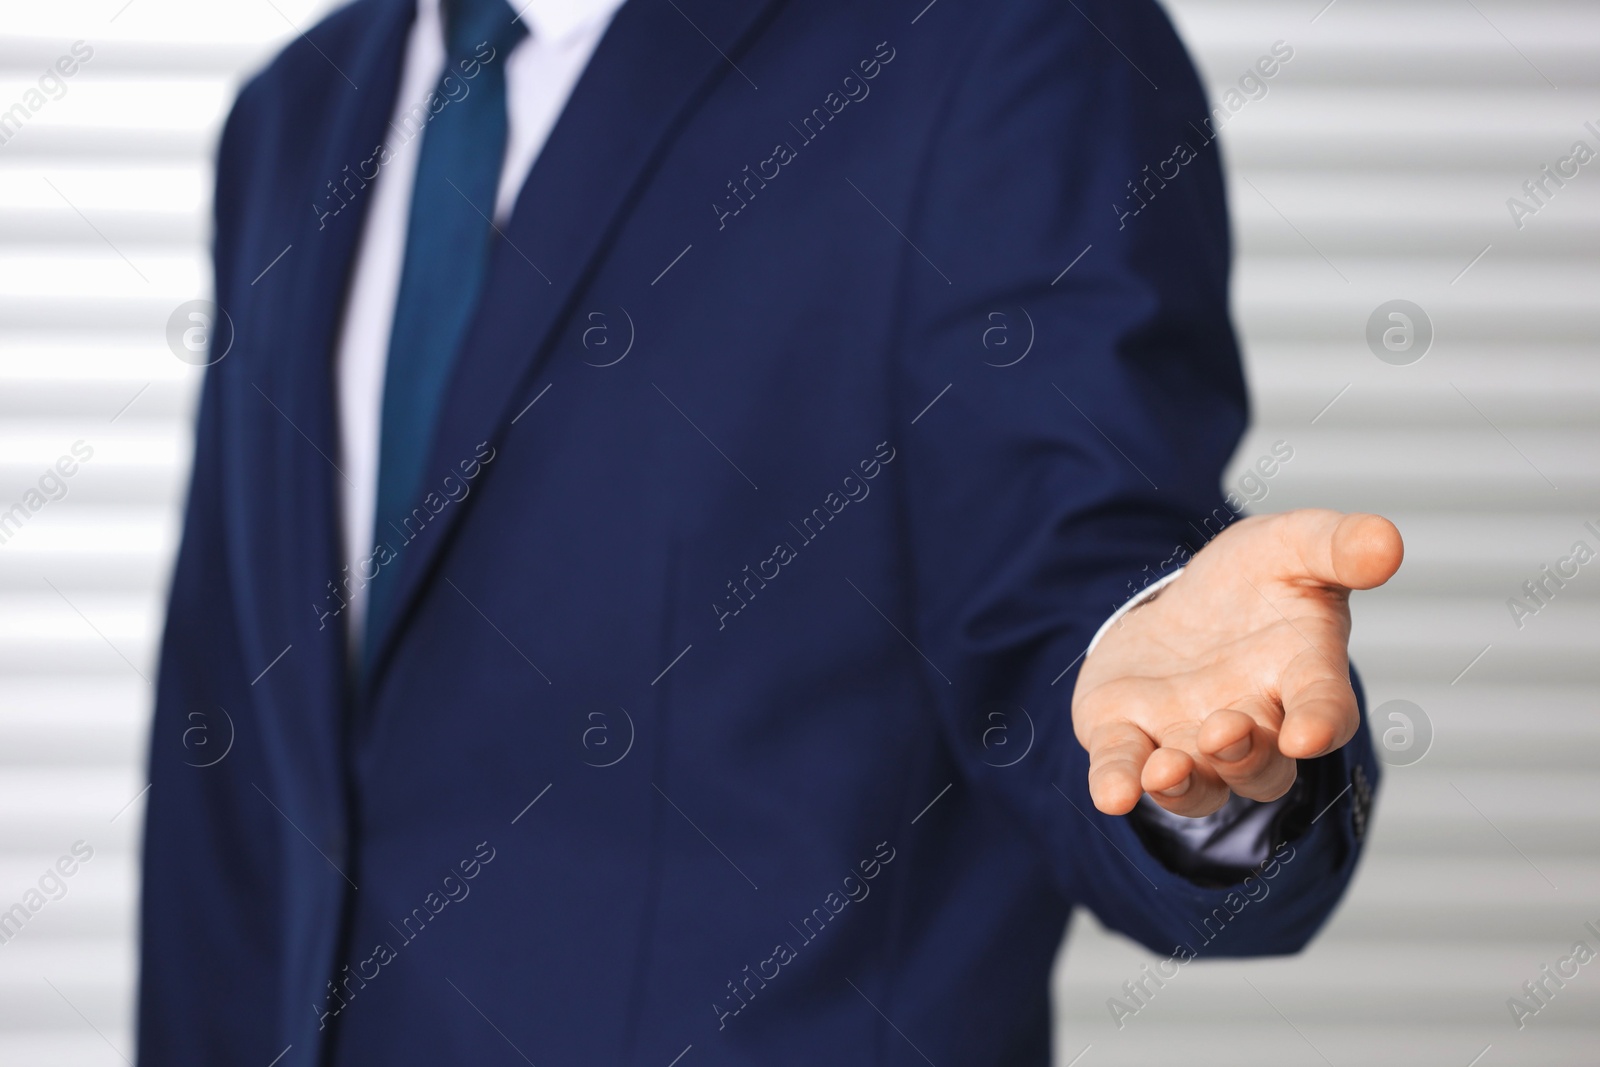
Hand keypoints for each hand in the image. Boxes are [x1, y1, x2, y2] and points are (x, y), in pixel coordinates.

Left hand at [1072, 509, 1402, 816]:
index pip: (1324, 707)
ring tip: (1165, 771)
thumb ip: (1339, 546)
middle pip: (1261, 765)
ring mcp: (1189, 738)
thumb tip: (1387, 542)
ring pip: (1199, 785)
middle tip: (1224, 732)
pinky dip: (1119, 781)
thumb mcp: (1294, 545)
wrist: (1185, 600)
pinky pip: (1125, 767)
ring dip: (1183, 786)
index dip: (1321, 722)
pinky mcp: (1129, 734)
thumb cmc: (1256, 579)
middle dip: (1245, 756)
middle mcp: (1253, 722)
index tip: (1310, 734)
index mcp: (1302, 676)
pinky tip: (1113, 793)